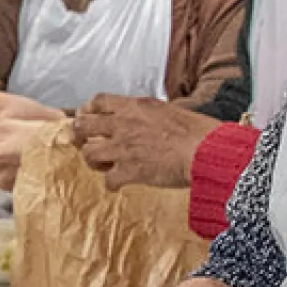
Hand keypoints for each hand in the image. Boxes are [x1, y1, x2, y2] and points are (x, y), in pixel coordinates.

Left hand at [74, 95, 213, 188]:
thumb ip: (149, 113)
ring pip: (89, 153)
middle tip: (85, 142)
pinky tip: (118, 185)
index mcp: (135, 107)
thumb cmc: (197, 132)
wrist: (206, 151)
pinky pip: (108, 180)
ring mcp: (124, 148)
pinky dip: (111, 184)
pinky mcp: (130, 171)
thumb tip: (145, 118)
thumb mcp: (169, 111)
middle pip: (84, 125)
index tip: (88, 116)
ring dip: (94, 160)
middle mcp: (124, 124)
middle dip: (80, 134)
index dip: (88, 109)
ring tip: (103, 165)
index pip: (99, 100)